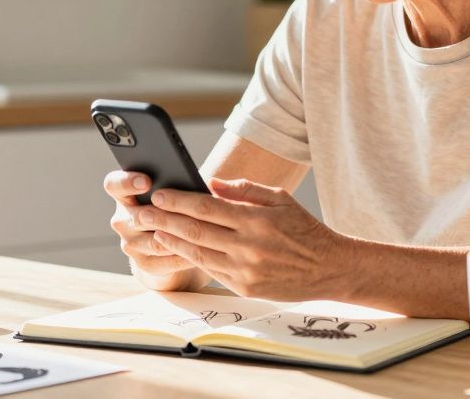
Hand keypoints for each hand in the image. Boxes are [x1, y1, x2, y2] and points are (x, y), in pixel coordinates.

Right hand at [103, 170, 207, 290]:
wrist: (168, 245)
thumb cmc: (173, 207)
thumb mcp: (171, 193)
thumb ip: (179, 185)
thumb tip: (208, 182)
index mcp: (123, 195)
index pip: (114, 185)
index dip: (127, 182)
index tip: (147, 181)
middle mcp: (121, 220)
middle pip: (138, 216)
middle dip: (163, 215)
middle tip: (184, 210)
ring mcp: (130, 244)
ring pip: (155, 241)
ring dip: (178, 237)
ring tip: (202, 231)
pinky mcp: (144, 264)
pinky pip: (167, 260)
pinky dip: (186, 254)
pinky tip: (204, 249)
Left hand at [144, 178, 350, 301]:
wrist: (328, 268)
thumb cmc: (304, 228)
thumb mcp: (280, 198)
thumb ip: (245, 189)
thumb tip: (212, 183)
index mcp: (256, 219)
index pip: (207, 207)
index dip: (178, 201)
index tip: (159, 194)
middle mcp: (248, 246)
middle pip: (195, 230)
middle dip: (163, 220)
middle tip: (141, 213)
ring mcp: (245, 270)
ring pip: (198, 252)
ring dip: (170, 241)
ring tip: (151, 230)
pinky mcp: (244, 287)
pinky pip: (210, 270)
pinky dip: (190, 257)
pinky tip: (176, 247)